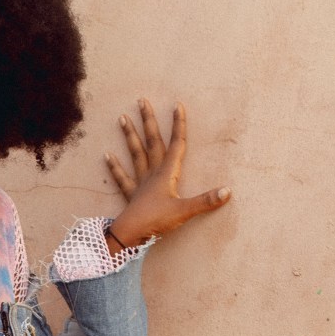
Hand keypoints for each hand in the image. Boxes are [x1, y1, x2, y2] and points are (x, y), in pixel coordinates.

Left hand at [105, 100, 229, 248]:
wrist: (130, 235)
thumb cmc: (156, 221)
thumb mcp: (184, 212)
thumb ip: (205, 201)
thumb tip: (227, 191)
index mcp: (167, 174)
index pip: (176, 145)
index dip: (178, 125)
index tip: (177, 105)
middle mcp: (152, 173)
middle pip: (152, 142)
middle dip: (148, 120)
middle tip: (141, 100)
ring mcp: (140, 183)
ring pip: (135, 154)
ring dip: (129, 135)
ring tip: (122, 117)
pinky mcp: (131, 195)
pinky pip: (121, 178)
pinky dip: (114, 167)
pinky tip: (106, 155)